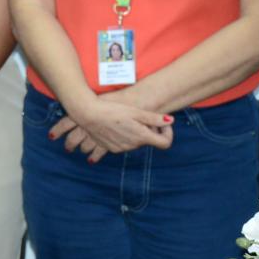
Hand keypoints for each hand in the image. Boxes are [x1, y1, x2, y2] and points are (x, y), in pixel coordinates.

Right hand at [51, 93, 173, 161]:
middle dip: (147, 130)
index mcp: (142, 136)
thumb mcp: (135, 111)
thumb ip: (154, 118)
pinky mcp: (110, 148)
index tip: (162, 124)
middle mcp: (133, 145)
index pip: (165, 143)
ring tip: (125, 120)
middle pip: (148, 140)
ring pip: (135, 142)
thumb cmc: (111, 110)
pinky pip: (123, 144)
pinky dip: (123, 137)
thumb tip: (171, 120)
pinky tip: (115, 126)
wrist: (88, 114)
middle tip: (139, 117)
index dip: (167, 133)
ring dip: (134, 133)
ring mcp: (121, 148)